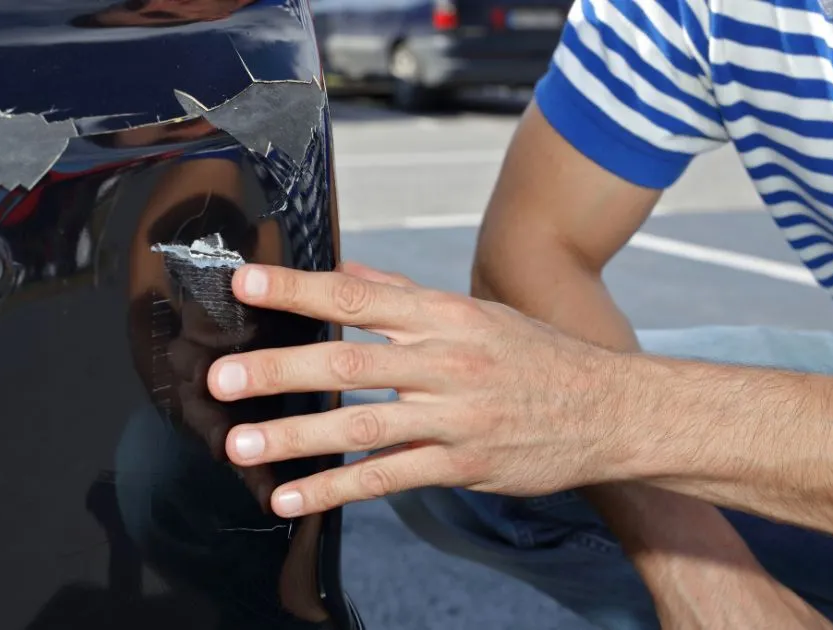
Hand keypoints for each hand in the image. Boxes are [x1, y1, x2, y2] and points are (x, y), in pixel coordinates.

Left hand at [207, 261, 634, 516]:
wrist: (612, 409)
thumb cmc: (541, 356)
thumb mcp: (479, 312)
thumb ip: (407, 295)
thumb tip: (350, 270)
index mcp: (445, 315)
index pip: (360, 295)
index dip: (300, 289)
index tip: (247, 283)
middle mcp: (447, 361)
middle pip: (350, 363)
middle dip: (279, 370)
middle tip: (220, 379)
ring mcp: (455, 417)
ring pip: (363, 428)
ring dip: (296, 438)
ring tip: (241, 445)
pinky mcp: (463, 465)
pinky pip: (389, 479)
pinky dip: (336, 490)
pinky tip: (292, 499)